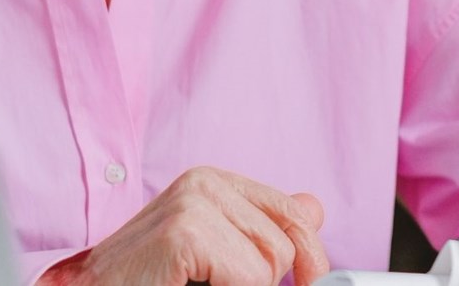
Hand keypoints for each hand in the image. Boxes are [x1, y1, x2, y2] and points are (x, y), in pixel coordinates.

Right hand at [42, 167, 329, 285]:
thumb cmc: (144, 280)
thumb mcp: (214, 252)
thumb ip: (260, 229)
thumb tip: (314, 208)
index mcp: (212, 183)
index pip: (292, 212)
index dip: (306, 254)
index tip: (310, 280)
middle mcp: (203, 183)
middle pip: (285, 242)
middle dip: (262, 280)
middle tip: (210, 282)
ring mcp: (193, 202)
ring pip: (271, 264)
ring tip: (190, 283)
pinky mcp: (185, 232)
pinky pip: (250, 278)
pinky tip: (183, 285)